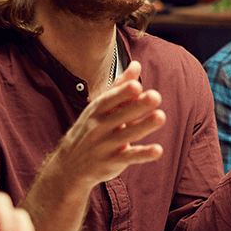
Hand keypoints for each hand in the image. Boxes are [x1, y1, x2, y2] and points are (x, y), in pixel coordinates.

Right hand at [52, 60, 166, 187]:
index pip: (110, 100)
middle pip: (120, 115)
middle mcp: (99, 127)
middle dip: (137, 106)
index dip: (122, 93)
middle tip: (156, 96)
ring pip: (127, 135)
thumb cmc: (90, 130)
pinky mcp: (113, 162)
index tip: (136, 85)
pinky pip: (129, 157)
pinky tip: (158, 150)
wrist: (69, 166)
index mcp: (97, 110)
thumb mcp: (100, 108)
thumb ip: (120, 87)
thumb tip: (136, 65)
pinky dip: (143, 154)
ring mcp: (105, 145)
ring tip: (161, 117)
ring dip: (144, 126)